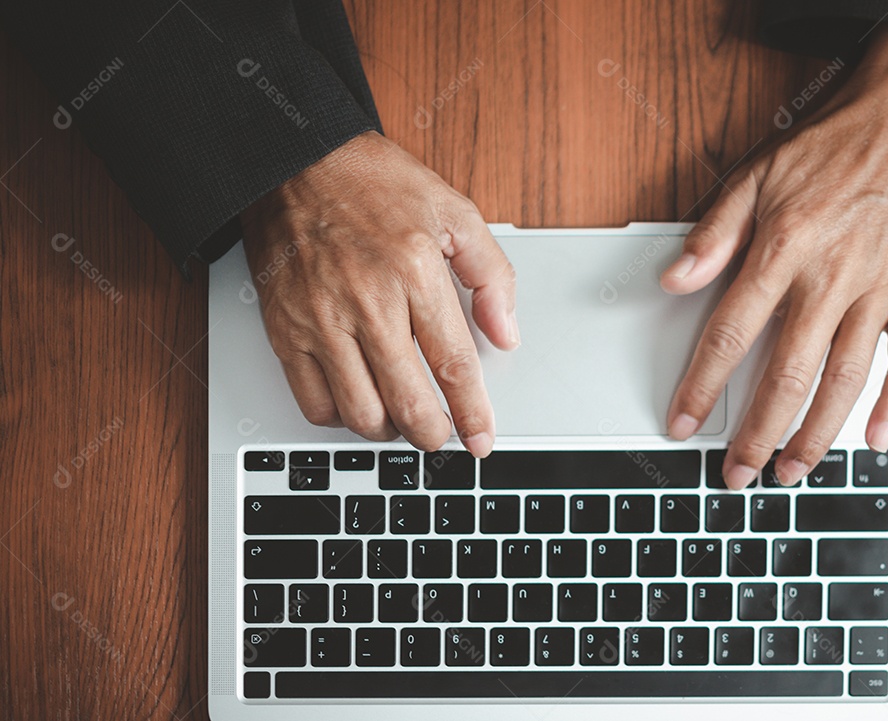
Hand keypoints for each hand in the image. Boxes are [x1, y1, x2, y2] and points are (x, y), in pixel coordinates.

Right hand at [240, 131, 518, 456]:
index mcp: (415, 270)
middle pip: (408, 401)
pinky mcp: (286, 329)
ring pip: (360, 412)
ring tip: (403, 419)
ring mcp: (321, 318)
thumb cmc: (373, 183)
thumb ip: (491, 275)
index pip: (454, 364)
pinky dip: (340, 418)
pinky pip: (313, 401)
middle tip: (442, 435)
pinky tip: (360, 403)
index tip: (482, 438)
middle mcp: (368, 300)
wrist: (295, 160)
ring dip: (389, 431)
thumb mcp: (454, 212)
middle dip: (433, 434)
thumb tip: (506, 334)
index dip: (473, 413)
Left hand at [661, 27, 887, 487]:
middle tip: (738, 473)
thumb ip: (713, 233)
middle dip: (757, 433)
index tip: (683, 425)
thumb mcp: (755, 174)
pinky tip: (875, 438)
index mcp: (783, 251)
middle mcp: (832, 278)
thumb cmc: (832, 145)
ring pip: (845, 379)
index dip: (701, 387)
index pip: (728, 336)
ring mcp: (883, 288)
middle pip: (787, 375)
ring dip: (816, 433)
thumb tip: (673, 281)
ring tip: (792, 471)